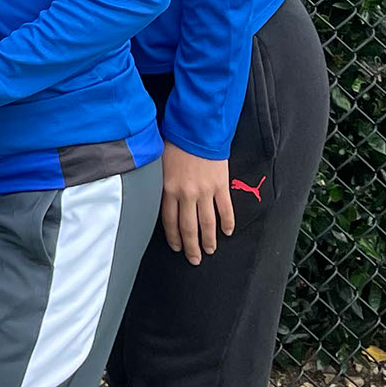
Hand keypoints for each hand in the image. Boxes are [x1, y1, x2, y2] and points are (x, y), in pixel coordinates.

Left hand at [159, 144, 233, 262]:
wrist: (196, 127)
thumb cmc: (175, 141)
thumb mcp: (159, 162)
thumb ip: (160, 182)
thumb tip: (158, 198)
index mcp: (168, 189)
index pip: (169, 221)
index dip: (173, 238)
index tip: (177, 248)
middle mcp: (185, 194)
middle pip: (188, 228)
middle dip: (191, 247)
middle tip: (194, 259)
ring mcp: (205, 191)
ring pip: (207, 223)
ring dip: (209, 240)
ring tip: (210, 250)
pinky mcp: (221, 185)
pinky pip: (225, 209)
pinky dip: (227, 223)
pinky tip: (227, 231)